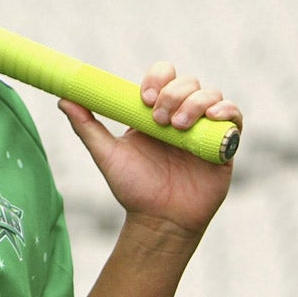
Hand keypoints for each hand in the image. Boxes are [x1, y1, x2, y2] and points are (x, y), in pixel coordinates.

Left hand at [58, 61, 242, 239]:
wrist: (159, 220)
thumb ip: (87, 126)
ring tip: (177, 127)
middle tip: (158, 120)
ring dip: (194, 103)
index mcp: (153, 111)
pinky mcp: (224, 143)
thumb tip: (63, 99)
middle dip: (173, 94)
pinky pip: (234, 116)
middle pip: (187, 81)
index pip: (162, 76)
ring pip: (211, 93)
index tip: (143, 98)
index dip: (156, 78)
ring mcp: (204, 128)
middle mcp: (181, 114)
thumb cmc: (133, 187)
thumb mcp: (107, 154)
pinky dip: (226, 111)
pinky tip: (211, 118)